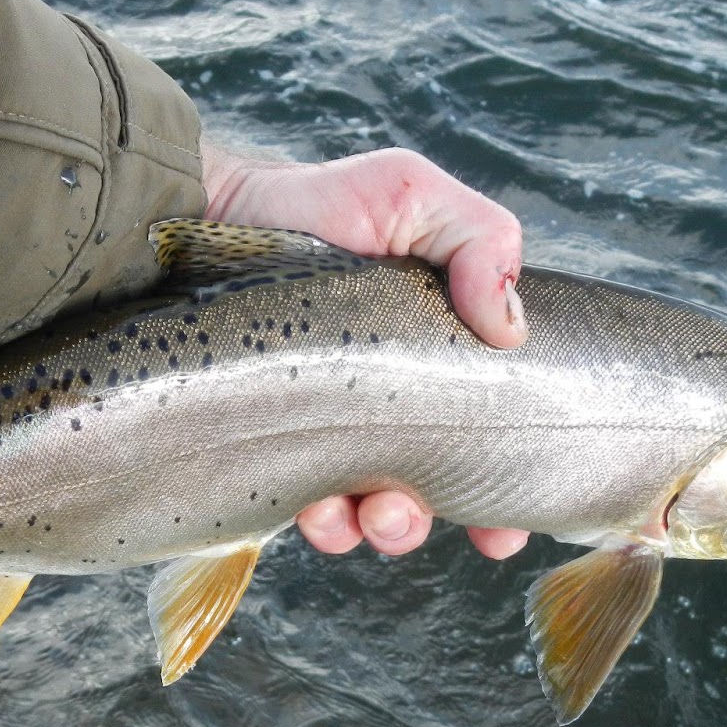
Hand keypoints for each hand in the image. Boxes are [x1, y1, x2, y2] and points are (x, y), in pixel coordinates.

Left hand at [201, 141, 529, 560]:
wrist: (213, 216)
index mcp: (435, 364)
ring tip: (376, 511)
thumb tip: (513, 330)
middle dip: (430, 520)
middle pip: (428, 494)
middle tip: (411, 509)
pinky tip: (317, 507)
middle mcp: (386, 410)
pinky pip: (303, 510)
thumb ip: (482, 241)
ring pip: (368, 515)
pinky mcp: (273, 449)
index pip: (484, 439)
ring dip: (384, 528)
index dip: (504, 496)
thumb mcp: (412, 197)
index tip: (508, 528)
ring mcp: (327, 435)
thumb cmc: (318, 206)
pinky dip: (322, 522)